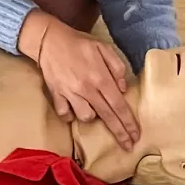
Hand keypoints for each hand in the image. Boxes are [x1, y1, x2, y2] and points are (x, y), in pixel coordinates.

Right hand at [19, 10, 139, 150]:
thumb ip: (117, 67)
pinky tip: (74, 109)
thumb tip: (122, 89)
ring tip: (94, 109)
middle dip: (119, 133)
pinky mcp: (56, 95)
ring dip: (92, 117)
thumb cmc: (79, 43)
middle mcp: (86, 89)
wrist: (49, 39)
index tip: (136, 136)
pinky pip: (65, 114)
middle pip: (107, 116)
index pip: (119, 105)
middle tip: (128, 146)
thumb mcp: (103, 47)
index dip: (128, 123)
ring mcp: (70, 93)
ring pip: (85, 117)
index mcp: (101, 77)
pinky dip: (70, 115)